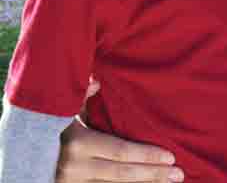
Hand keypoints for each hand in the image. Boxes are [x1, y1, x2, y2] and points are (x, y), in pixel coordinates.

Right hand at [55, 79, 183, 181]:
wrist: (19, 155)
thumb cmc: (49, 126)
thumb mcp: (64, 109)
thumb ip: (82, 96)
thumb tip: (96, 81)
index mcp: (78, 143)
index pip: (121, 152)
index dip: (146, 155)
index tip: (170, 156)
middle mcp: (75, 167)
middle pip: (122, 174)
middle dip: (153, 174)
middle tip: (179, 174)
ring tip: (170, 182)